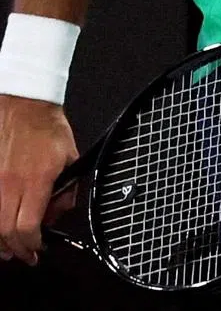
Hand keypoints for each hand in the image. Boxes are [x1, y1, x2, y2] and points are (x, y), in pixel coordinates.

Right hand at [0, 95, 78, 264]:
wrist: (25, 107)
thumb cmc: (47, 129)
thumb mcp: (71, 157)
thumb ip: (68, 187)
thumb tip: (62, 210)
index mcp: (37, 180)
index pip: (28, 226)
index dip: (32, 244)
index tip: (39, 249)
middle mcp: (11, 185)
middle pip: (6, 232)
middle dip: (16, 250)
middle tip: (25, 255)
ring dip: (1, 241)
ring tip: (10, 247)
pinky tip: (1, 228)